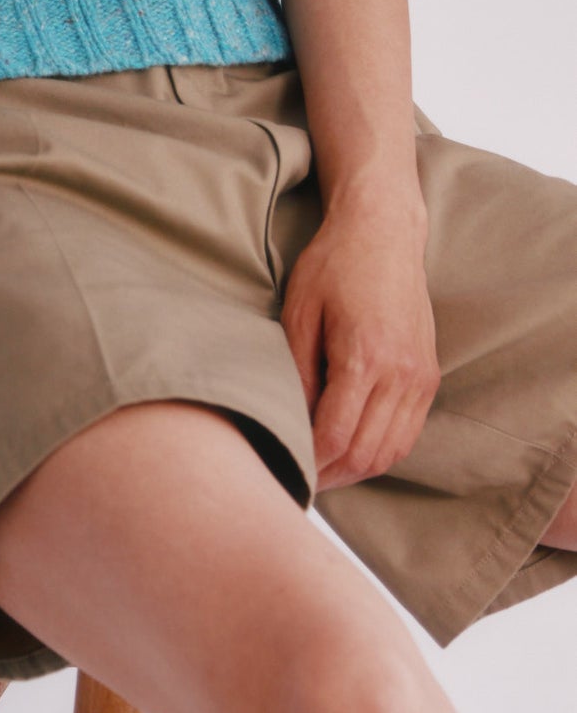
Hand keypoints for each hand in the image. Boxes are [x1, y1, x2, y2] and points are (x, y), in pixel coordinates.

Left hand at [282, 186, 439, 490]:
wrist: (384, 232)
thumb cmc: (332, 265)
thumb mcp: (298, 313)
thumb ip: (296, 371)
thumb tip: (291, 422)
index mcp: (365, 357)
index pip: (336, 435)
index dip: (309, 462)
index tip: (284, 469)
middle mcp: (402, 373)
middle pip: (367, 452)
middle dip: (330, 475)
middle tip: (297, 481)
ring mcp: (421, 376)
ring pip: (391, 450)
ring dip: (356, 470)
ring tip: (322, 473)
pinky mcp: (429, 374)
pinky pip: (408, 432)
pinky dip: (380, 451)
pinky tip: (351, 452)